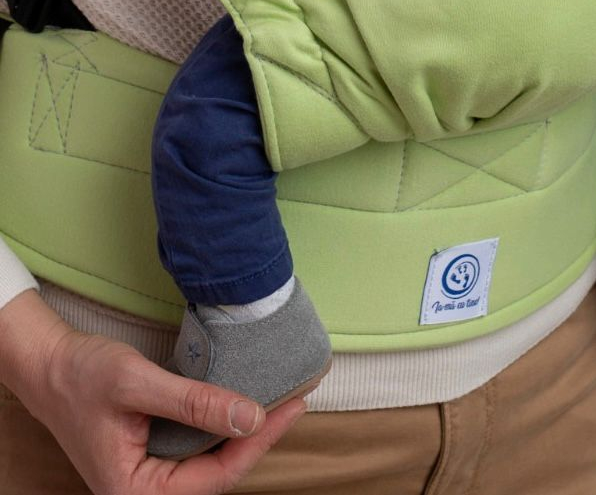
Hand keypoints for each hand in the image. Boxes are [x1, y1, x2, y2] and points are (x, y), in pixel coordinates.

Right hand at [0, 290, 305, 493]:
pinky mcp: (154, 454)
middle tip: (296, 400)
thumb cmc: (82, 375)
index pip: (215, 477)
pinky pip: (197, 446)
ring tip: (281, 399)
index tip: (291, 407)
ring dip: (244, 431)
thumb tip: (250, 416)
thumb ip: (194, 403)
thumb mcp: (138, 383)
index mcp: (134, 492)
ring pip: (210, 461)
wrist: (47, 365)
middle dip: (258, 439)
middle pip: (218, 473)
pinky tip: (245, 401)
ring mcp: (150, 475)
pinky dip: (223, 424)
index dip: (258, 443)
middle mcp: (144, 492)